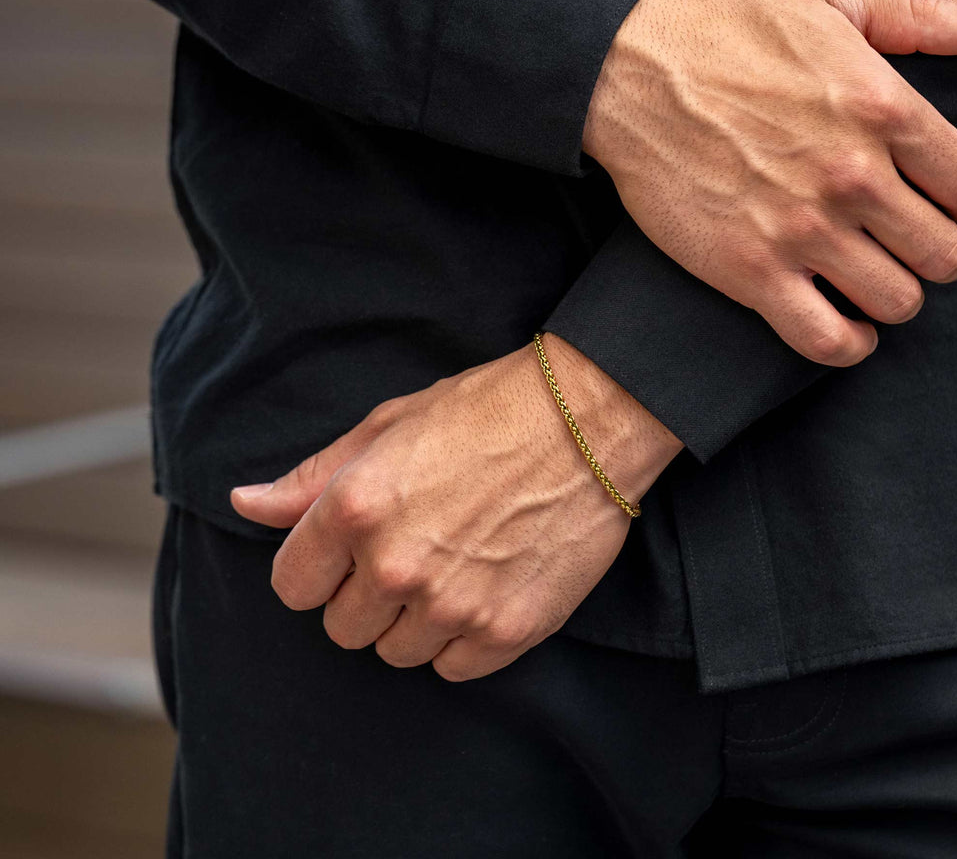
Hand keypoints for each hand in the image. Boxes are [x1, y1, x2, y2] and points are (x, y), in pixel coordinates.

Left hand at [229, 334, 681, 679]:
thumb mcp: (391, 424)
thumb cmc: (489, 409)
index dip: (319, 567)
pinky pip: (453, 668)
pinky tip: (485, 586)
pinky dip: (462, 637)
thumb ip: (312, 478)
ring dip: (415, 618)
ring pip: (397, 652)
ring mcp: (452, 605)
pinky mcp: (505, 631)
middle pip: (342, 627)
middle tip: (414, 547)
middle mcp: (395, 566)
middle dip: (366, 593)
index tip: (351, 550)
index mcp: (355, 509)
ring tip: (455, 562)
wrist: (590, 419)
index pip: (293, 586)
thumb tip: (246, 505)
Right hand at [583, 0, 956, 364]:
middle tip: (908, 242)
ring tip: (873, 275)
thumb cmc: (726, 28)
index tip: (945, 202)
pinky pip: (829, 340)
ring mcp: (802, 231)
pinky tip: (846, 325)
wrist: (626, 71)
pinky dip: (849, 343)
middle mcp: (854, 177)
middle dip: (936, 251)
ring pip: (897, 300)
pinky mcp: (752, 273)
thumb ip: (921, 14)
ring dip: (895, 293)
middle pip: (943, 254)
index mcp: (883, 108)